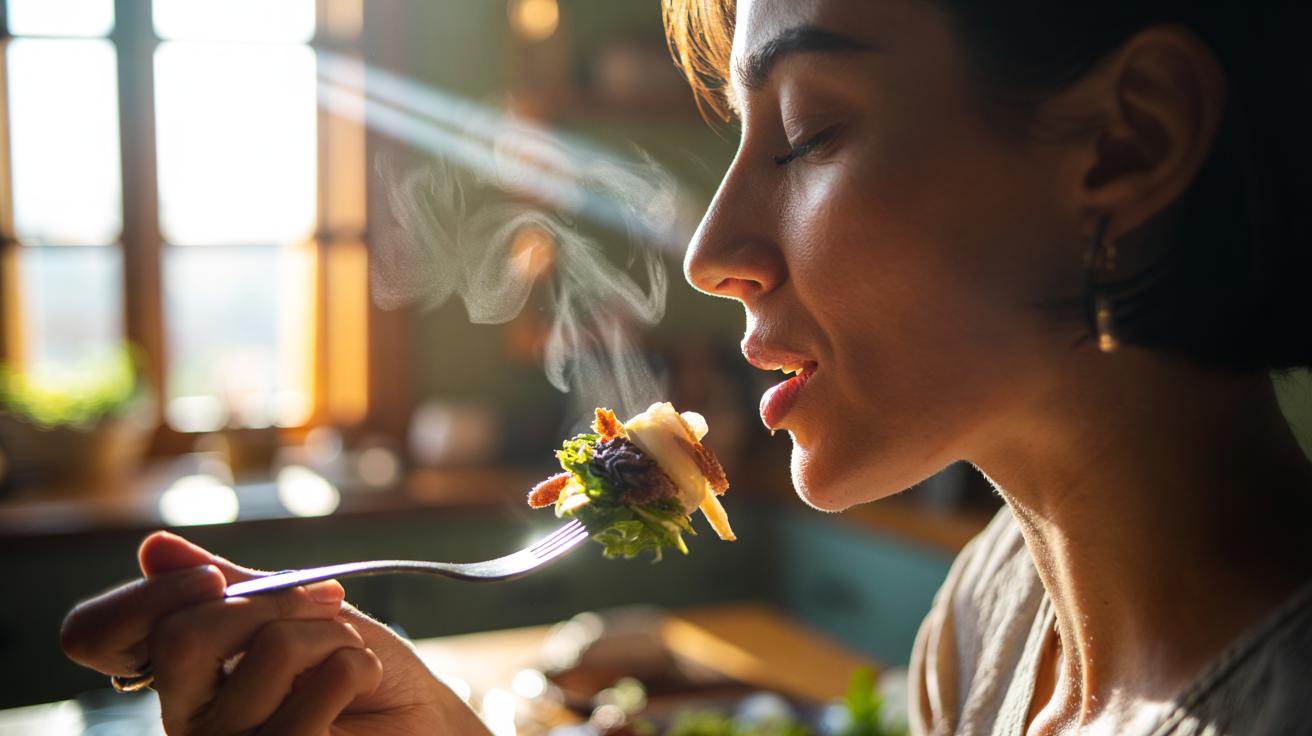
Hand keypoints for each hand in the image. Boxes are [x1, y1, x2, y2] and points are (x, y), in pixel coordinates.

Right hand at [62, 531, 489, 734]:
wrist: (425, 721)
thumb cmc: (358, 668)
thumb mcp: (296, 612)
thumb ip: (233, 585)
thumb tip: (154, 547)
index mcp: (178, 674)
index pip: (95, 636)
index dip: (144, 597)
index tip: (215, 577)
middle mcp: (187, 719)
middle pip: (180, 637)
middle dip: (271, 602)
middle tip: (321, 607)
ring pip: (264, 654)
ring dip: (328, 634)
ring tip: (349, 653)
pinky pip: (310, 696)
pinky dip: (353, 666)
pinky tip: (362, 682)